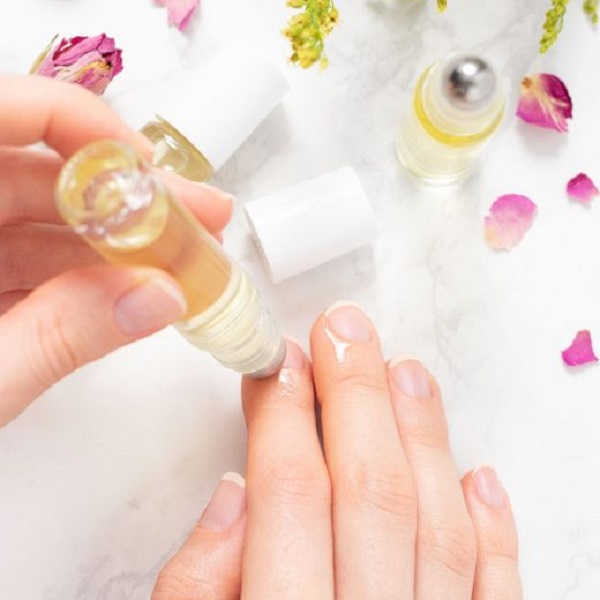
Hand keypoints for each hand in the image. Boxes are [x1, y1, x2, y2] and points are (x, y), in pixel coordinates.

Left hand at [0, 75, 231, 425]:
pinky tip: (131, 292)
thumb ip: (62, 336)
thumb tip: (154, 299)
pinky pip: (32, 263)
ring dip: (116, 244)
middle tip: (192, 216)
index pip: (2, 115)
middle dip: (127, 197)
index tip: (147, 168)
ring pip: (42, 223)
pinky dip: (86, 278)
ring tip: (175, 265)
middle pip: (36, 173)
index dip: (83, 127)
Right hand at [152, 303, 521, 598]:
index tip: (276, 363)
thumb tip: (234, 491)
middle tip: (343, 332)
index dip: (282, 415)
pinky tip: (477, 475)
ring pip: (439, 530)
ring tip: (405, 372)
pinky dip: (493, 533)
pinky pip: (495, 595)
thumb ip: (194, 586)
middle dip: (353, 396)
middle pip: (368, 492)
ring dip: (423, 439)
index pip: (289, 495)